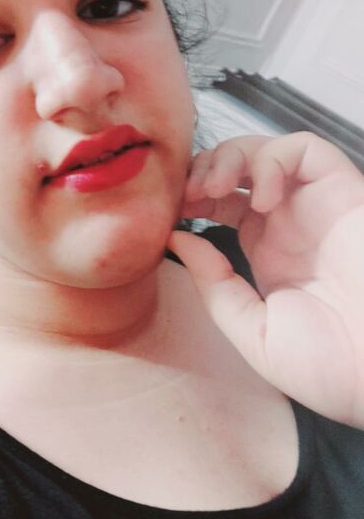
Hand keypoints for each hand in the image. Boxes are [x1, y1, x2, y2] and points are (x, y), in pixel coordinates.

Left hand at [168, 132, 363, 426]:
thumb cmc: (333, 369)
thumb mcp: (255, 332)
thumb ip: (215, 285)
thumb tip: (177, 239)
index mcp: (269, 252)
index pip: (222, 201)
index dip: (193, 196)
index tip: (172, 212)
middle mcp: (291, 222)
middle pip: (239, 168)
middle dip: (204, 168)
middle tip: (187, 193)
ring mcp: (317, 206)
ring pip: (267, 149)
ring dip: (230, 157)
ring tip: (214, 188)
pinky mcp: (345, 192)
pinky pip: (306, 149)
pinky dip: (274, 159)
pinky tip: (262, 197)